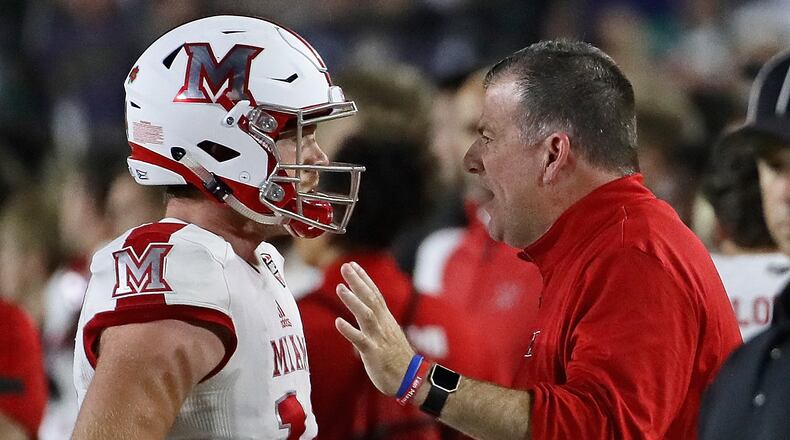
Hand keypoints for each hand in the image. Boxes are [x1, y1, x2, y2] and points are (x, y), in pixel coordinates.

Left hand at [335, 261, 415, 395]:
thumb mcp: (387, 336)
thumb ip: (374, 325)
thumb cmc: (396, 359)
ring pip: (366, 315)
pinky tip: (338, 322)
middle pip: (370, 299)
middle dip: (358, 282)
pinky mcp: (374, 353)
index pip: (375, 294)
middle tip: (345, 266)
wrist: (410, 379)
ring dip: (353, 301)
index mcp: (386, 320)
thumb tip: (359, 319)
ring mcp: (379, 338)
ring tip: (339, 287)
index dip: (364, 279)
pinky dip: (349, 330)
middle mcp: (383, 325)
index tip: (353, 265)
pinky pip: (360, 340)